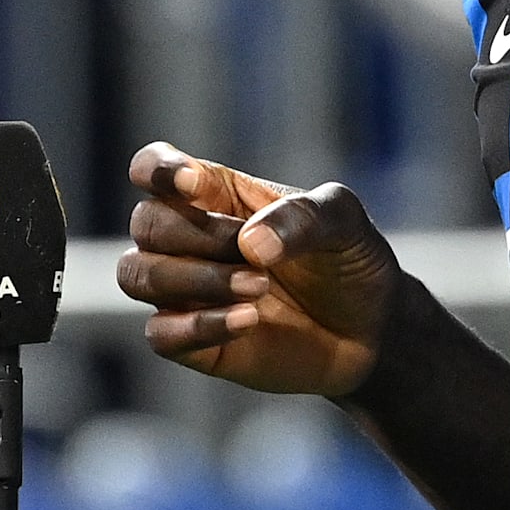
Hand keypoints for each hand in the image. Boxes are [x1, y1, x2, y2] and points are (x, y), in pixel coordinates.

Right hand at [114, 141, 400, 397]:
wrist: (371, 330)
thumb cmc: (349, 260)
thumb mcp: (343, 221)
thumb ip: (301, 217)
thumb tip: (250, 243)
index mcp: (216, 194)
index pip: (152, 167)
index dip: (157, 169)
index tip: (192, 184)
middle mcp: (189, 239)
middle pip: (146, 223)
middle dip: (198, 236)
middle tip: (259, 256)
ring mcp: (186, 292)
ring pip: (137, 275)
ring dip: (193, 279)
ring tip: (259, 288)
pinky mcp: (193, 342)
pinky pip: (160, 334)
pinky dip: (198, 326)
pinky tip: (249, 321)